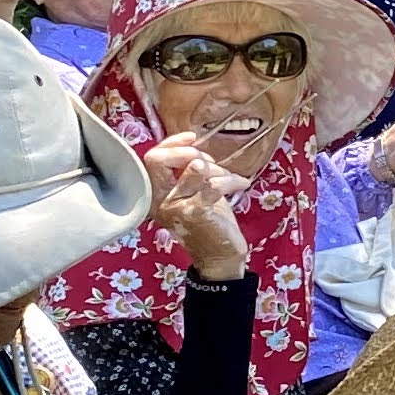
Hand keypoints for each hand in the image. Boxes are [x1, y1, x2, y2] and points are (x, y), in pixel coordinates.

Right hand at [142, 133, 253, 278]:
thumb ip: (185, 171)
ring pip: (195, 167)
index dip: (172, 143)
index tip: (193, 138)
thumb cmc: (208, 220)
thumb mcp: (192, 192)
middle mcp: (159, 200)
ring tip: (227, 179)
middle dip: (191, 152)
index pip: (151, 158)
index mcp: (155, 194)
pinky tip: (243, 184)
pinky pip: (215, 183)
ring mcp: (175, 207)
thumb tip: (193, 144)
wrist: (219, 257)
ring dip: (218, 168)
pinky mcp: (195, 212)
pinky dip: (233, 180)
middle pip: (159, 159)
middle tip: (212, 164)